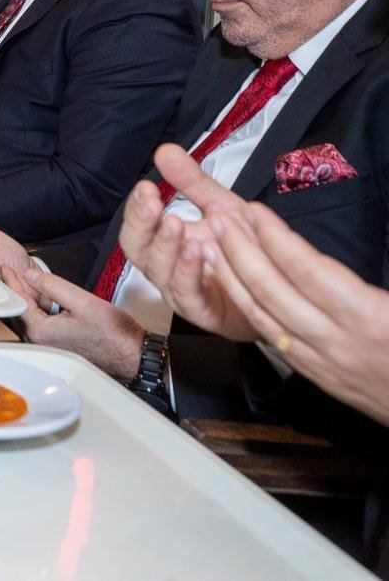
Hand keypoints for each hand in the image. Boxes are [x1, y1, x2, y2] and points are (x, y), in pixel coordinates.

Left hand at [1, 266, 144, 381]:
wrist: (131, 356)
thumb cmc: (113, 334)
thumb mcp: (82, 301)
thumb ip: (53, 285)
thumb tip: (30, 276)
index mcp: (42, 331)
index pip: (19, 302)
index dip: (11, 282)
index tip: (5, 269)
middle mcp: (40, 343)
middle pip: (19, 312)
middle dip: (14, 291)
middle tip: (7, 274)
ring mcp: (48, 347)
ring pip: (28, 319)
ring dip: (24, 300)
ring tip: (20, 283)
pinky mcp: (56, 347)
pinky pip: (38, 325)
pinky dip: (34, 310)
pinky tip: (38, 300)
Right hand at [118, 145, 254, 340]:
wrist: (286, 286)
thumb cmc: (250, 251)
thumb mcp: (222, 207)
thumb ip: (192, 182)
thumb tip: (165, 150)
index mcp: (168, 244)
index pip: (138, 228)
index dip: (136, 209)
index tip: (146, 187)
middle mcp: (169, 270)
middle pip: (138, 252)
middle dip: (142, 226)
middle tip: (152, 204)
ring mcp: (185, 293)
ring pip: (159, 275)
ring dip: (165, 249)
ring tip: (175, 225)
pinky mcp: (207, 313)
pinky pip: (189, 297)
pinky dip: (189, 274)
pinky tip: (198, 252)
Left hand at [206, 193, 388, 424]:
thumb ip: (382, 273)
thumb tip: (366, 231)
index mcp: (371, 320)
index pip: (308, 271)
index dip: (276, 239)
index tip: (253, 211)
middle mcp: (339, 343)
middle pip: (274, 290)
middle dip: (240, 251)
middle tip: (220, 218)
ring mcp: (322, 362)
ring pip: (262, 315)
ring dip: (231, 276)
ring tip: (212, 244)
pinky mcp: (315, 374)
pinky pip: (269, 336)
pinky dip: (245, 306)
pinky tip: (232, 285)